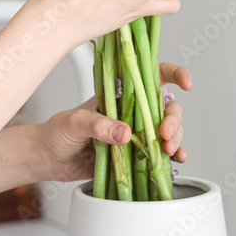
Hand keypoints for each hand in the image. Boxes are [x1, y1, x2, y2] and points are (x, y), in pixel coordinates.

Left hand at [35, 62, 191, 182]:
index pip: (152, 76)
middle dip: (173, 119)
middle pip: (167, 107)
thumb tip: (125, 133)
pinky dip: (173, 157)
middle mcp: (133, 111)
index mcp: (120, 94)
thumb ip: (98, 125)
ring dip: (176, 138)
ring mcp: (136, 134)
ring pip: (168, 130)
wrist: (50, 159)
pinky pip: (161, 154)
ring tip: (169, 150)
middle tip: (164, 134)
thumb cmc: (59, 132)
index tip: (185, 82)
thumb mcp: (75, 123)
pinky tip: (176, 161)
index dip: (173, 74)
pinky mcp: (136, 155)